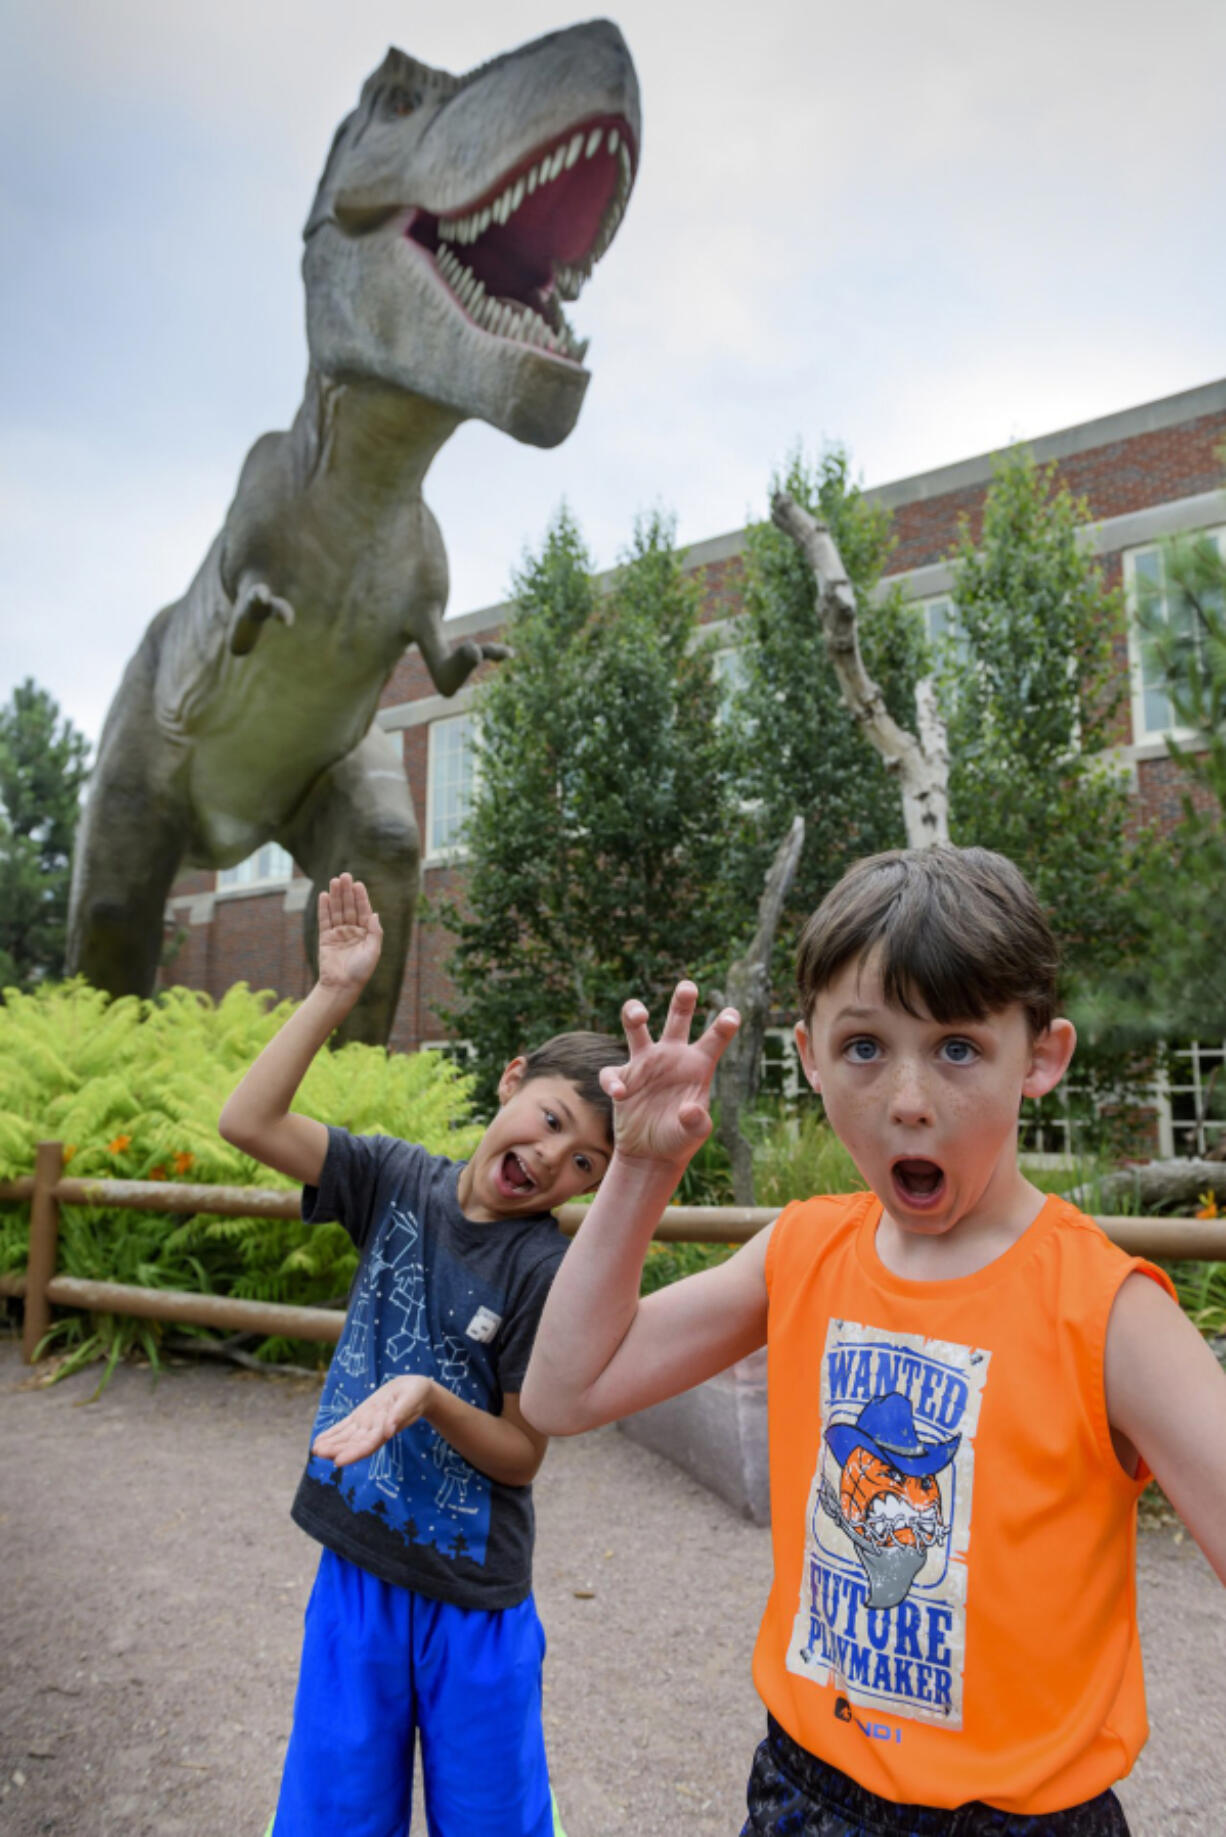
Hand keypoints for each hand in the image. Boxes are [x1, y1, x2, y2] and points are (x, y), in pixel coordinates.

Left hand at [311, 1374, 433, 1466]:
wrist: (416, 1389)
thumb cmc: (417, 1394)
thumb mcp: (411, 1400)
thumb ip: (400, 1415)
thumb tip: (387, 1432)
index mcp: (387, 1429)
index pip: (368, 1445)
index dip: (353, 1454)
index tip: (338, 1461)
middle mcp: (374, 1431)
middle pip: (353, 1444)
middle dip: (336, 1449)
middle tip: (318, 1453)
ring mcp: (367, 1424)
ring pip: (346, 1437)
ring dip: (331, 1443)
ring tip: (315, 1449)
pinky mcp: (362, 1416)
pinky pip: (346, 1427)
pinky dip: (333, 1433)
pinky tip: (320, 1439)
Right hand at [317, 873, 382, 991]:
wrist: (342, 986)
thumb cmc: (361, 972)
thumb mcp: (374, 951)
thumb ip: (375, 932)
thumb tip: (375, 914)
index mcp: (366, 933)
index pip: (363, 911)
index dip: (361, 897)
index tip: (359, 884)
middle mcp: (352, 931)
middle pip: (349, 907)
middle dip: (347, 892)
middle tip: (345, 875)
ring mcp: (338, 934)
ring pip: (337, 911)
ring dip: (335, 896)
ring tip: (334, 881)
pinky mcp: (326, 938)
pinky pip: (324, 920)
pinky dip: (324, 908)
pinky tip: (324, 895)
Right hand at [603, 981, 738, 1168]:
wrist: (651, 1154)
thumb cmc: (679, 1139)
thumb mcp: (694, 1134)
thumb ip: (696, 1122)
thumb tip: (688, 1109)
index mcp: (697, 1065)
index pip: (714, 1040)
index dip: (723, 1026)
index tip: (733, 1015)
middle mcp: (671, 1057)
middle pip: (677, 1020)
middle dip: (682, 1001)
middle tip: (689, 986)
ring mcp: (645, 1064)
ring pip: (637, 1029)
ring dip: (635, 1014)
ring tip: (640, 1014)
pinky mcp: (622, 1078)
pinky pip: (612, 1073)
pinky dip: (614, 1081)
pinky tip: (621, 1094)